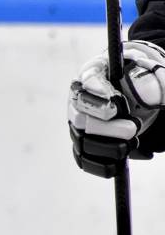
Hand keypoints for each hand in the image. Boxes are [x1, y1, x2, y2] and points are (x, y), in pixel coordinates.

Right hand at [69, 40, 164, 176]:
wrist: (147, 99)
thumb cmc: (148, 81)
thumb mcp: (155, 75)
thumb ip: (152, 80)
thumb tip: (144, 94)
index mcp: (95, 71)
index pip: (88, 80)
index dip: (99, 95)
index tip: (117, 108)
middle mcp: (80, 97)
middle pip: (79, 115)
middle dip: (105, 127)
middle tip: (132, 129)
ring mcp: (79, 122)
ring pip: (81, 140)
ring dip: (106, 146)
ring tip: (132, 142)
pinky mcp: (83, 141)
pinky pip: (83, 157)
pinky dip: (100, 163)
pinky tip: (118, 161)